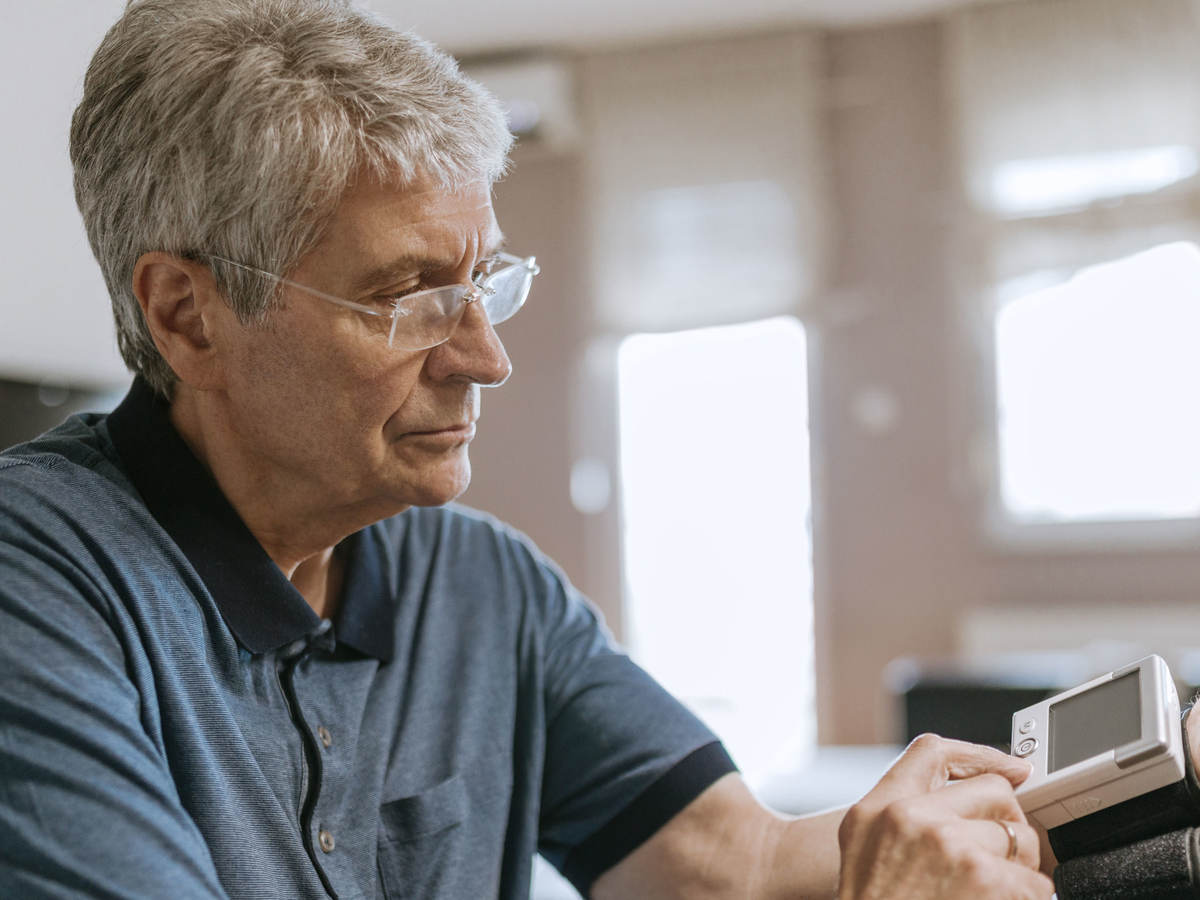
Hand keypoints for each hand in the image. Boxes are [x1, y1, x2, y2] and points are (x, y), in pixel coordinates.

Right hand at [837, 734, 1053, 898]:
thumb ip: (900, 809)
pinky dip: (1028, 899)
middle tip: (998, 858)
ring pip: (1022, 839)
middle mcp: (916, 819)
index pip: (934, 753)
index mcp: (884, 807)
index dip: (980, 755)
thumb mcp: (861, 843)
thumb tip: (959, 793)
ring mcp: (953, 848)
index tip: (1014, 769)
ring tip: (993, 893)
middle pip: (995, 793)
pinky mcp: (987, 882)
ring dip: (1020, 869)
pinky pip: (1036, 883)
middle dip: (1008, 824)